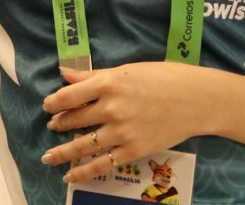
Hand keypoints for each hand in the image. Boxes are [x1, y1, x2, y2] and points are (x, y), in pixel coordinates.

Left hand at [40, 64, 207, 183]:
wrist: (197, 100)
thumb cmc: (164, 78)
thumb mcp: (127, 70)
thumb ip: (93, 75)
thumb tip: (64, 74)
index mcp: (108, 83)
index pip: (68, 95)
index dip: (53, 102)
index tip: (48, 106)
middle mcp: (110, 108)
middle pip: (74, 119)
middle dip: (59, 124)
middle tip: (52, 126)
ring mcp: (121, 132)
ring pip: (82, 145)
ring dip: (62, 152)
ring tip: (48, 156)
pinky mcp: (133, 150)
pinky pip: (102, 164)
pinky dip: (83, 171)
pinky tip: (69, 175)